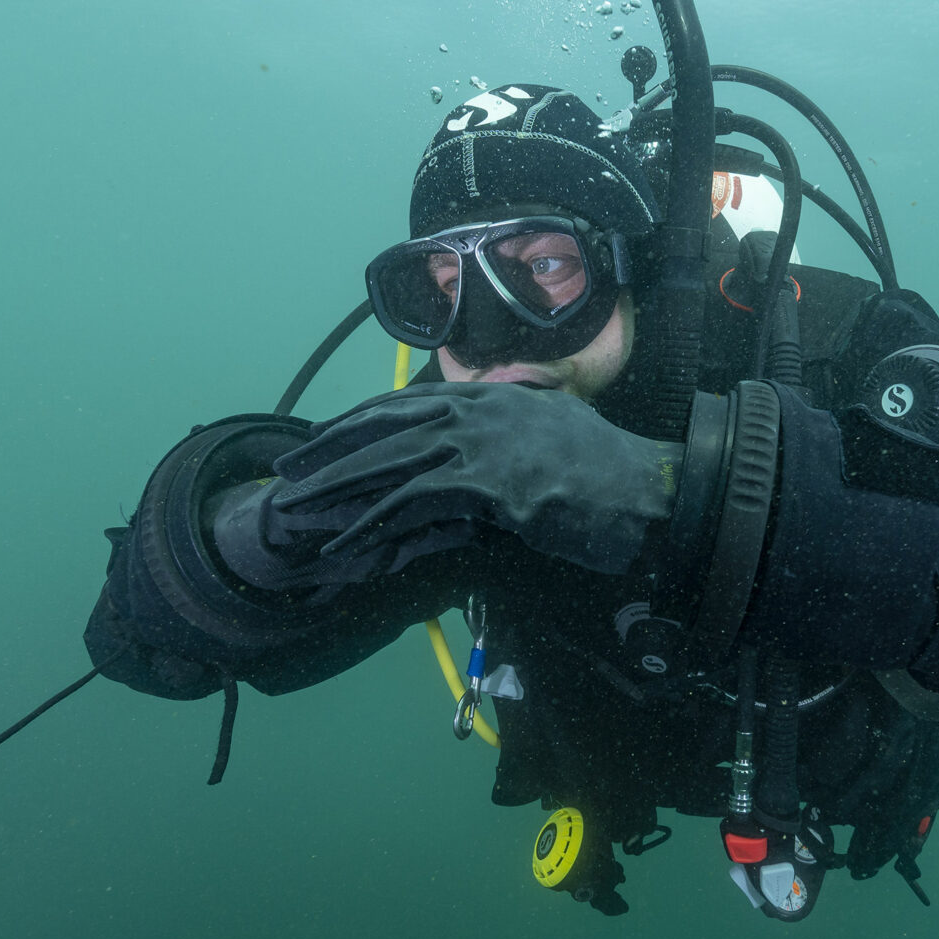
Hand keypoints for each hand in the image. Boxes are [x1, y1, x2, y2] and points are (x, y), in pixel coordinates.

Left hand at [267, 382, 680, 574]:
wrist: (652, 493)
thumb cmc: (613, 473)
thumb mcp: (560, 429)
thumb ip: (523, 421)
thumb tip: (501, 423)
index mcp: (494, 397)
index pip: (407, 404)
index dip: (357, 423)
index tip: (320, 440)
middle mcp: (480, 410)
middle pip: (383, 426)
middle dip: (328, 450)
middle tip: (286, 470)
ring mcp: (482, 444)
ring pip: (388, 461)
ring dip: (335, 487)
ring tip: (294, 508)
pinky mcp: (488, 483)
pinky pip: (413, 501)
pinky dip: (373, 521)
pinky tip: (342, 540)